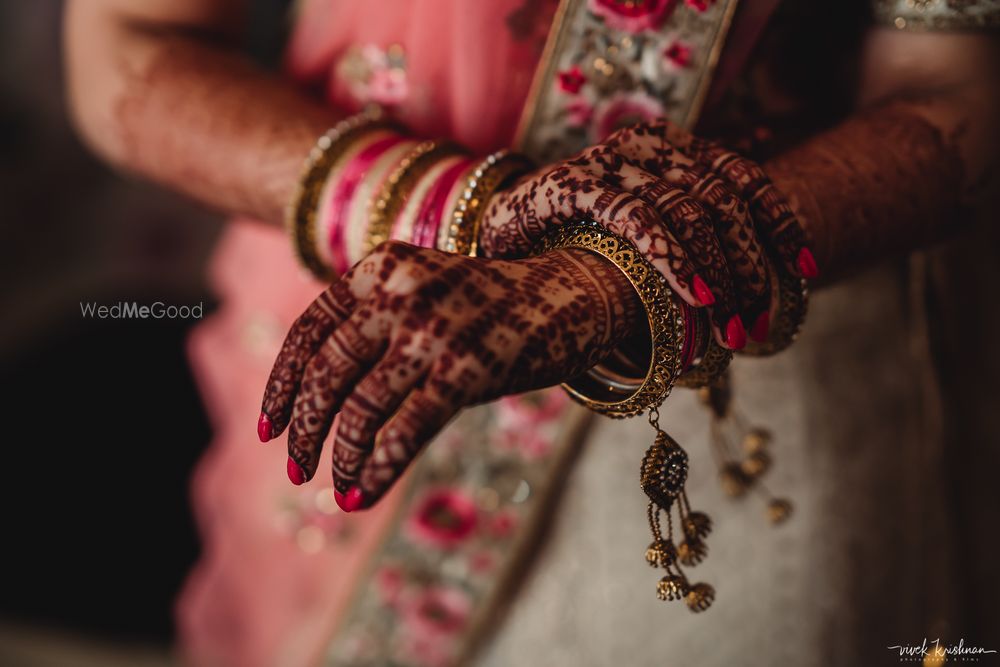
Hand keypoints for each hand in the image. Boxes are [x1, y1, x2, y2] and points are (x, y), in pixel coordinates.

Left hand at [258, 241, 639, 509]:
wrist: (569, 291)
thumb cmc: (483, 305)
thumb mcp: (420, 292)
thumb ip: (370, 325)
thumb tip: (313, 404)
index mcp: (379, 269)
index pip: (309, 333)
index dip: (282, 386)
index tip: (267, 430)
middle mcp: (400, 293)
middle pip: (328, 372)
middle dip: (304, 429)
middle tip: (294, 469)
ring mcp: (434, 329)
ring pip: (362, 406)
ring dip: (340, 457)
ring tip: (334, 489)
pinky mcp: (469, 369)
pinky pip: (406, 430)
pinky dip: (376, 469)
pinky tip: (360, 496)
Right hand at [478, 119, 815, 348]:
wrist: (497, 227)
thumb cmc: (577, 239)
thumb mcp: (641, 233)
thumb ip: (686, 241)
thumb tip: (747, 289)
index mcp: (671, 149)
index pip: (742, 176)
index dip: (778, 221)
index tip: (805, 269)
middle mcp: (647, 146)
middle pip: (722, 200)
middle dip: (749, 267)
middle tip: (756, 324)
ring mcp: (612, 161)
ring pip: (690, 212)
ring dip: (718, 275)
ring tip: (730, 328)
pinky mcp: (577, 184)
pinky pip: (639, 220)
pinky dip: (673, 260)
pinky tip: (694, 297)